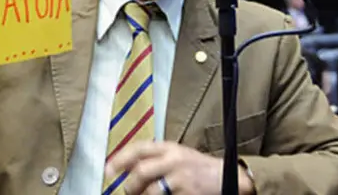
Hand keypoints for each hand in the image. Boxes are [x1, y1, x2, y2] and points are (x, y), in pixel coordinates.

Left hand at [105, 141, 254, 194]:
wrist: (230, 178)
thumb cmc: (198, 168)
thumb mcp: (176, 156)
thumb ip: (154, 159)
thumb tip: (124, 167)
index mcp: (169, 147)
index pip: (138, 149)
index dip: (119, 159)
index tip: (107, 170)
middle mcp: (174, 160)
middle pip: (141, 172)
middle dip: (130, 185)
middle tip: (128, 191)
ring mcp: (182, 179)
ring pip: (151, 191)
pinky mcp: (189, 194)